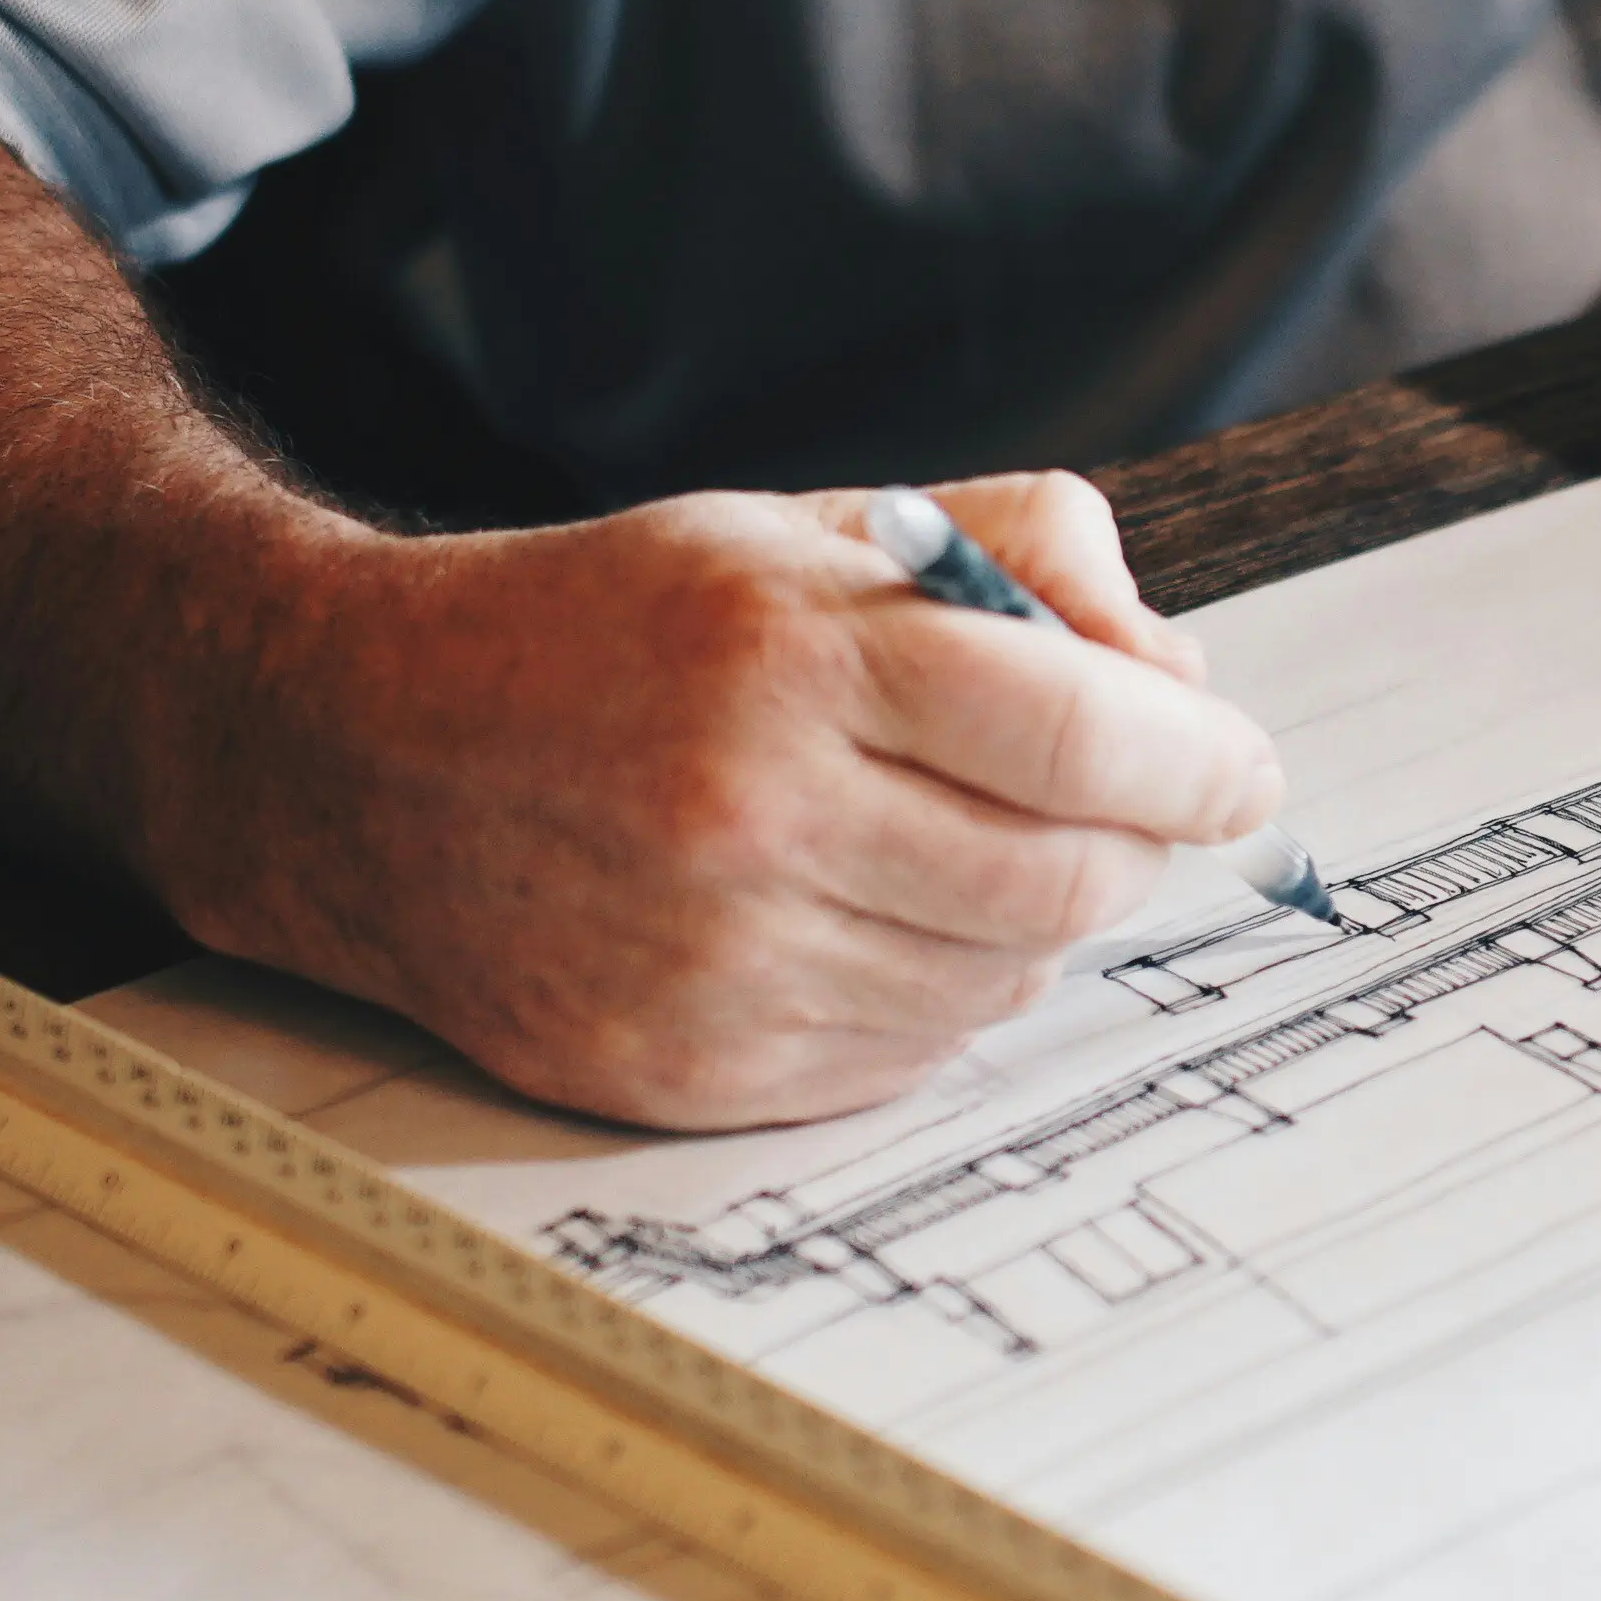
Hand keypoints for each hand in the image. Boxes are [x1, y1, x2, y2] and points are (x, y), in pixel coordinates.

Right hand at [144, 473, 1285, 1130]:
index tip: (1240, 768)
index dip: (1201, 760)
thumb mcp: (801, 529)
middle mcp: (752, 814)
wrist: (360, 756)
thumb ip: (1014, 555)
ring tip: (955, 846)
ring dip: (1031, 921)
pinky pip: (910, 1057)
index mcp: (787, 652)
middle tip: (1115, 805)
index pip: (1084, 731)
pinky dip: (937, 994)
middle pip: (1069, 876)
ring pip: (1004, 980)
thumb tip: (1179, 675)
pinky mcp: (689, 1071)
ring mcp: (718, 961)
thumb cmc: (606, 629)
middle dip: (1131, 842)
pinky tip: (872, 920)